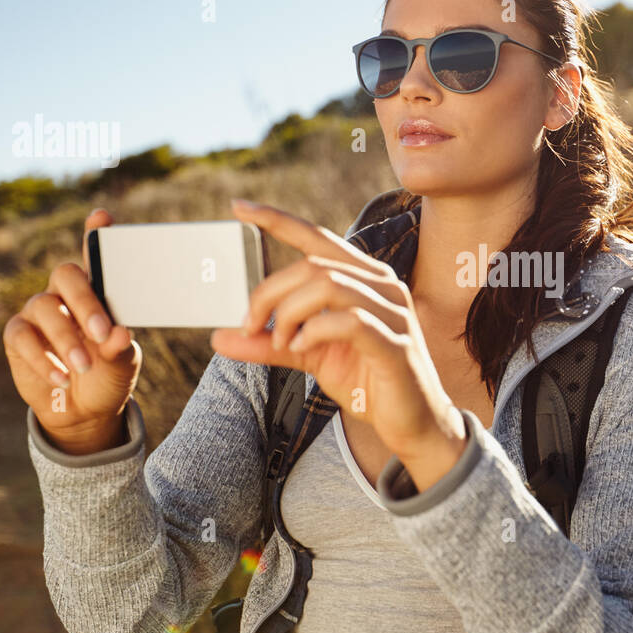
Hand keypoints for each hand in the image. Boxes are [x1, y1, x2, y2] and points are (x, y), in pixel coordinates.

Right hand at [3, 208, 141, 450]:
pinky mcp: (17, 336)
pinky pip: (23, 338)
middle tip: (102, 334)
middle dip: (85, 303)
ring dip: (65, 339)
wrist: (83, 409)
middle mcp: (64, 294)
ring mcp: (38, 312)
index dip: (96, 234)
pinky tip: (61, 377)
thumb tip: (121, 333)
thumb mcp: (122, 364)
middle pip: (65, 275)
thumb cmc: (107, 375)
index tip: (101, 217)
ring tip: (84, 367)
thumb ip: (120, 348)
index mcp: (97, 292)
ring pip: (44, 308)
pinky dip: (43, 359)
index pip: (95, 256)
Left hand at [211, 199, 466, 488]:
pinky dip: (315, 331)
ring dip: (290, 312)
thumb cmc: (368, 383)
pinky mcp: (396, 343)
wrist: (413, 424)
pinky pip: (349, 321)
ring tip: (280, 340)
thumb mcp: (310, 357)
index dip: (279, 221)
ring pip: (329, 286)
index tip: (239, 208)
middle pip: (314, 265)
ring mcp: (394, 312)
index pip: (319, 239)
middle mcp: (383, 286)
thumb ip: (269, 343)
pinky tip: (301, 347)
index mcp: (364, 280)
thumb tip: (219, 337)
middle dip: (270, 293)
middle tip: (249, 325)